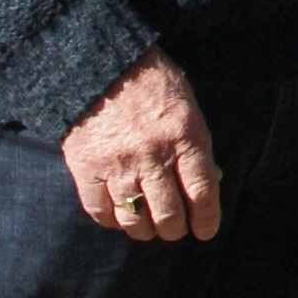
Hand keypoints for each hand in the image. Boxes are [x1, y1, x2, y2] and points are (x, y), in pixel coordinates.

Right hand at [61, 47, 220, 241]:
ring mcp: (119, 164)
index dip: (207, 219)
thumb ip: (196, 146)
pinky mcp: (87, 169)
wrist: (100, 65)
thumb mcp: (187, 107)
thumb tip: (211, 181)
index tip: (206, 231)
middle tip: (175, 230)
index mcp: (185, 137)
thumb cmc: (152, 84)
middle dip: (175, 229)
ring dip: (144, 230)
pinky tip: (119, 217)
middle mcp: (154, 155)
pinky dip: (111, 221)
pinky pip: (100, 211)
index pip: (202, 191)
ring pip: (134, 219)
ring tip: (149, 228)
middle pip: (169, 213)